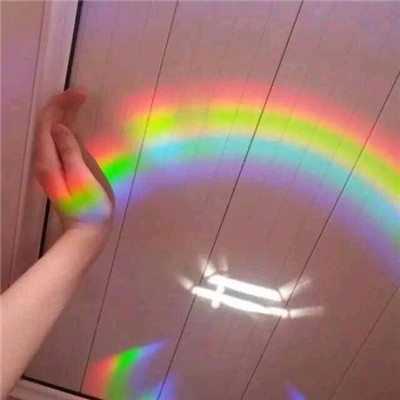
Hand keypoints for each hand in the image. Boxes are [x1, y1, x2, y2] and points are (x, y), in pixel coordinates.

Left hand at [35, 88, 112, 235]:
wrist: (86, 232)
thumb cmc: (88, 208)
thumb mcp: (81, 179)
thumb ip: (70, 152)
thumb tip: (60, 127)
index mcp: (49, 161)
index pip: (49, 123)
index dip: (63, 105)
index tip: (82, 94)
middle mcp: (47, 160)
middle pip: (49, 125)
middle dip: (64, 105)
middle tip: (83, 94)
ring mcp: (53, 165)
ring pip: (54, 132)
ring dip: (65, 114)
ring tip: (80, 101)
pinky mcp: (62, 169)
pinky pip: (61, 142)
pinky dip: (69, 127)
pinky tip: (77, 123)